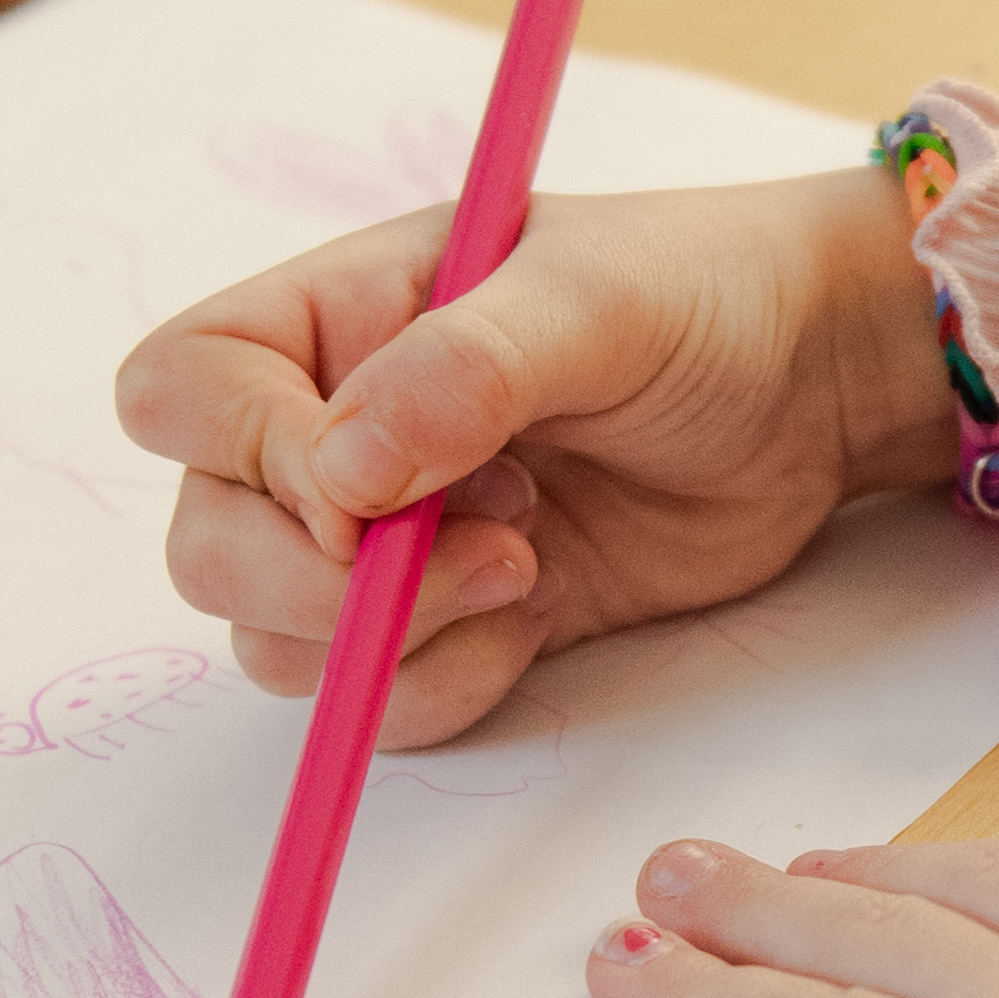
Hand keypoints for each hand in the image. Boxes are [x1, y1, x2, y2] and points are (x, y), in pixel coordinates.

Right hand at [116, 168, 949, 748]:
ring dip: (391, 639)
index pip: (180, 394)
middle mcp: (330, 433)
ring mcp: (388, 541)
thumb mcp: (593, 301)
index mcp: (330, 320)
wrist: (818, 383)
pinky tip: (541, 621)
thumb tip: (338, 476)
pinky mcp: (458, 621)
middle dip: (318, 582)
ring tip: (531, 562)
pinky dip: (442, 688)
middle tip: (491, 546)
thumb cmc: (703, 299)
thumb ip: (461, 370)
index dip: (245, 455)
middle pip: (207, 546)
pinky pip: (379, 699)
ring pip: (276, 642)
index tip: (369, 481)